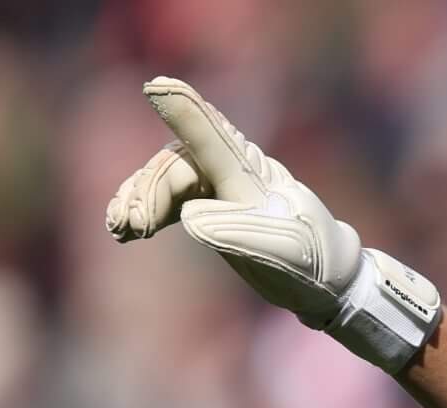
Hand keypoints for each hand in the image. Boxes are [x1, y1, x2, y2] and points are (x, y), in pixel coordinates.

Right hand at [104, 77, 440, 370]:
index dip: (185, 114)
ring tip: (120, 229)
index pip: (213, 138)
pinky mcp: (211, 204)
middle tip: (130, 226)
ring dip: (138, 200)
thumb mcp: (276, 249)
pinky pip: (169, 199)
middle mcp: (233, 169)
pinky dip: (145, 211)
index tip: (157, 87)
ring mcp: (220, 185)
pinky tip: (124, 229)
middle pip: (175, 165)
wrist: (326, 281)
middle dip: (147, 191)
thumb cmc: (307, 262)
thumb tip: (190, 217)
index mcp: (252, 174)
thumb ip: (231, 229)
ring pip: (166, 179)